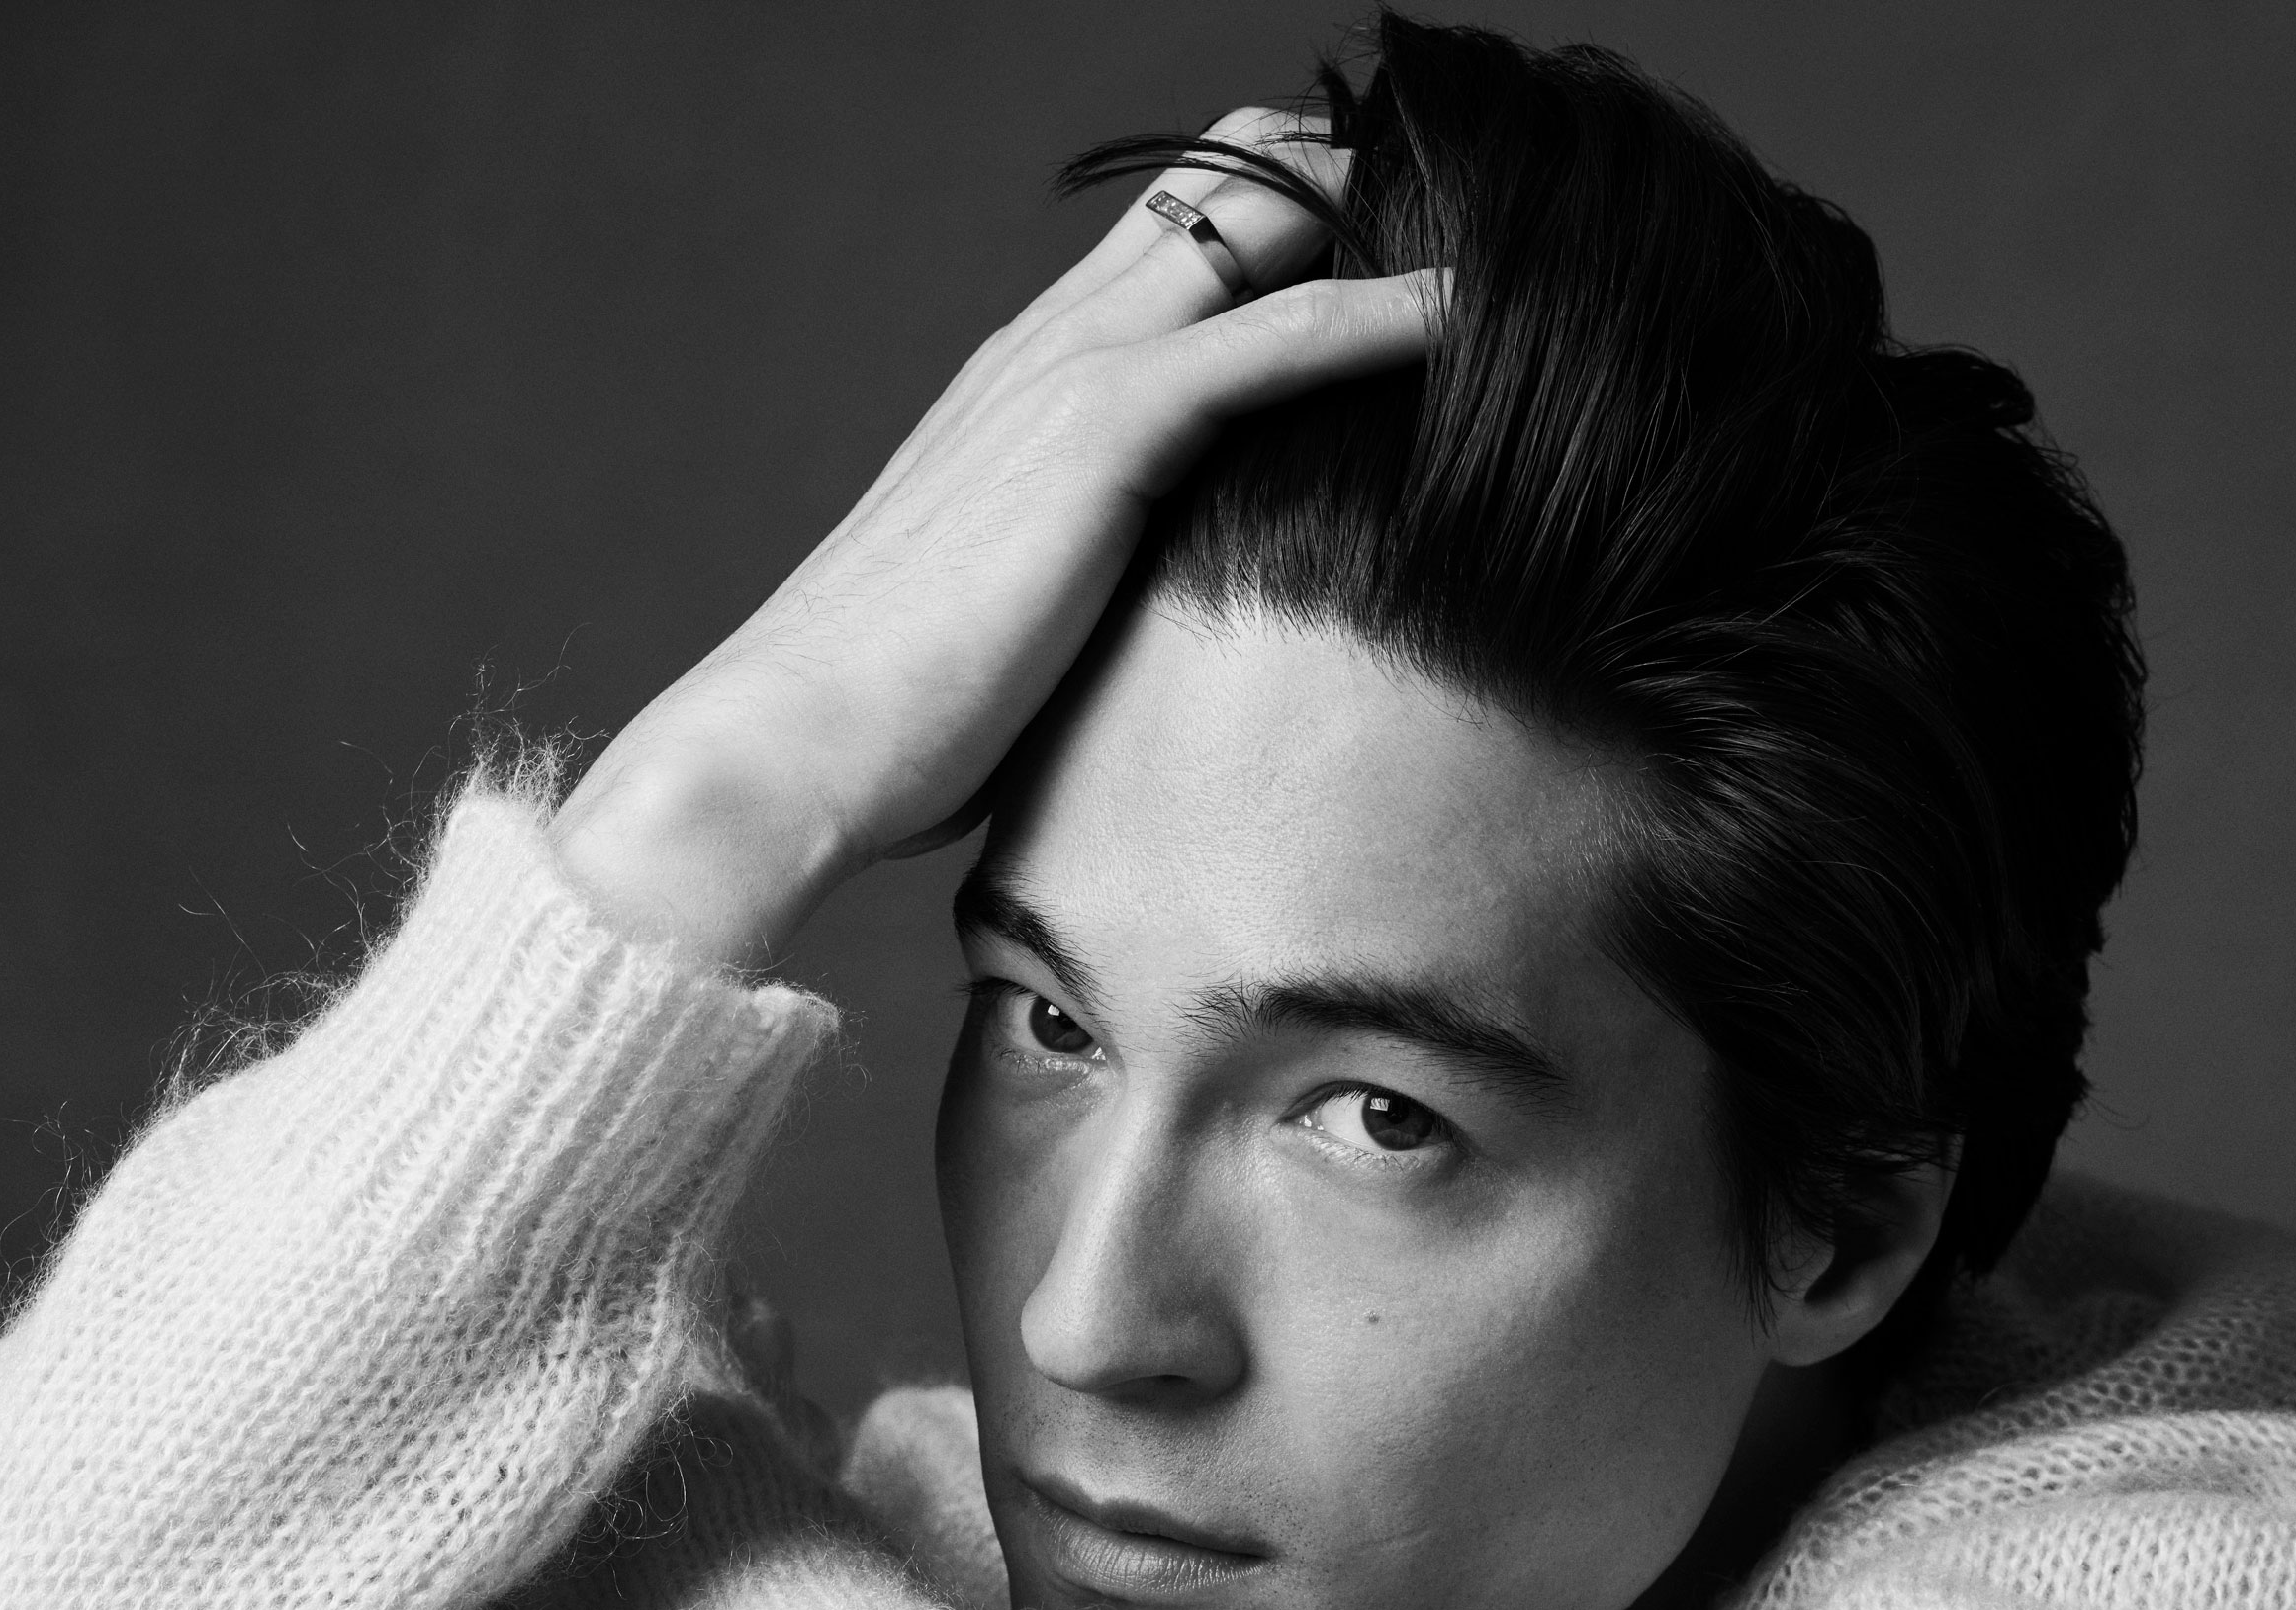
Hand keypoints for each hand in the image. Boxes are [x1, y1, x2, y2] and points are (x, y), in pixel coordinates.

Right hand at [549, 108, 1442, 966]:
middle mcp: (1048, 348)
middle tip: (1475, 210)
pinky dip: (1383, 309)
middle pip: (1221, 188)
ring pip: (1253, 222)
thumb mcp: (1015, 623)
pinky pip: (1274, 335)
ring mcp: (1070, 374)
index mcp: (1024, 383)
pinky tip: (1475, 308)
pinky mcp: (1099, 432)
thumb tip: (1161, 642)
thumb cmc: (890, 721)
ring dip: (1378, 208)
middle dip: (1349, 177)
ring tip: (1511, 223)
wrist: (785, 746)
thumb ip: (1090, 585)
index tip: (1394, 242)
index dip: (1284, 213)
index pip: (1173, 241)